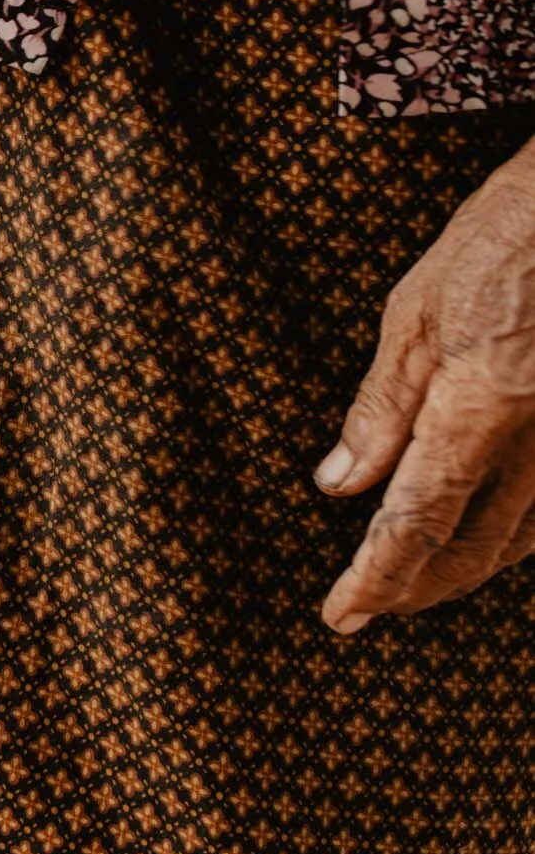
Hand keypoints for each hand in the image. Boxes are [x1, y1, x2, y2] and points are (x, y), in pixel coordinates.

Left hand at [319, 147, 534, 632]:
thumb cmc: (504, 240)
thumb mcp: (415, 313)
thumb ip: (381, 408)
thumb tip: (338, 484)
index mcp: (483, 409)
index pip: (418, 523)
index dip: (376, 578)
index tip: (340, 613)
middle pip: (479, 550)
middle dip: (419, 587)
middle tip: (370, 605)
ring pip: (531, 540)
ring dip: (471, 568)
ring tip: (418, 579)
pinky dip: (519, 532)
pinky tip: (490, 533)